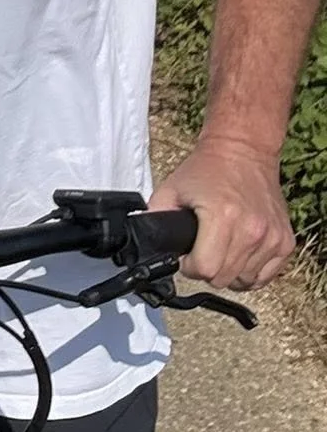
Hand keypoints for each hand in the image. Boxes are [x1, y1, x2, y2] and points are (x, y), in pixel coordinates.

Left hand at [148, 137, 295, 289]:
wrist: (243, 150)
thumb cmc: (207, 169)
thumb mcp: (170, 189)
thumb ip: (154, 219)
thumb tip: (145, 244)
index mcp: (222, 217)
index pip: (204, 269)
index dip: (189, 266)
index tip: (187, 256)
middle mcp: (251, 230)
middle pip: (223, 279)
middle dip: (207, 269)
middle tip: (202, 249)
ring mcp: (271, 237)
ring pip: (244, 281)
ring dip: (229, 271)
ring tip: (220, 248)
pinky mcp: (285, 242)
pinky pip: (265, 277)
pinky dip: (250, 272)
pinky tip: (239, 255)